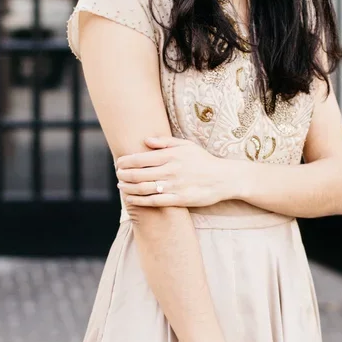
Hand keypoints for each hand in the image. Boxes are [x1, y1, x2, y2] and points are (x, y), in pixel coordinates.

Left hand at [116, 136, 230, 208]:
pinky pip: (154, 201)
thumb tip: (146, 140)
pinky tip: (131, 198)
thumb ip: (165, 142)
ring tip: (121, 186)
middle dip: (123, 175)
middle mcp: (171, 170)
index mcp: (171, 155)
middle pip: (138, 174)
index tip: (119, 163)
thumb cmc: (203, 160)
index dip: (125, 162)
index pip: (140, 158)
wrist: (224, 178)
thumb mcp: (186, 145)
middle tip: (118, 174)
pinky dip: (139, 200)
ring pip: (143, 189)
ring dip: (128, 187)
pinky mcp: (179, 200)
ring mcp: (175, 186)